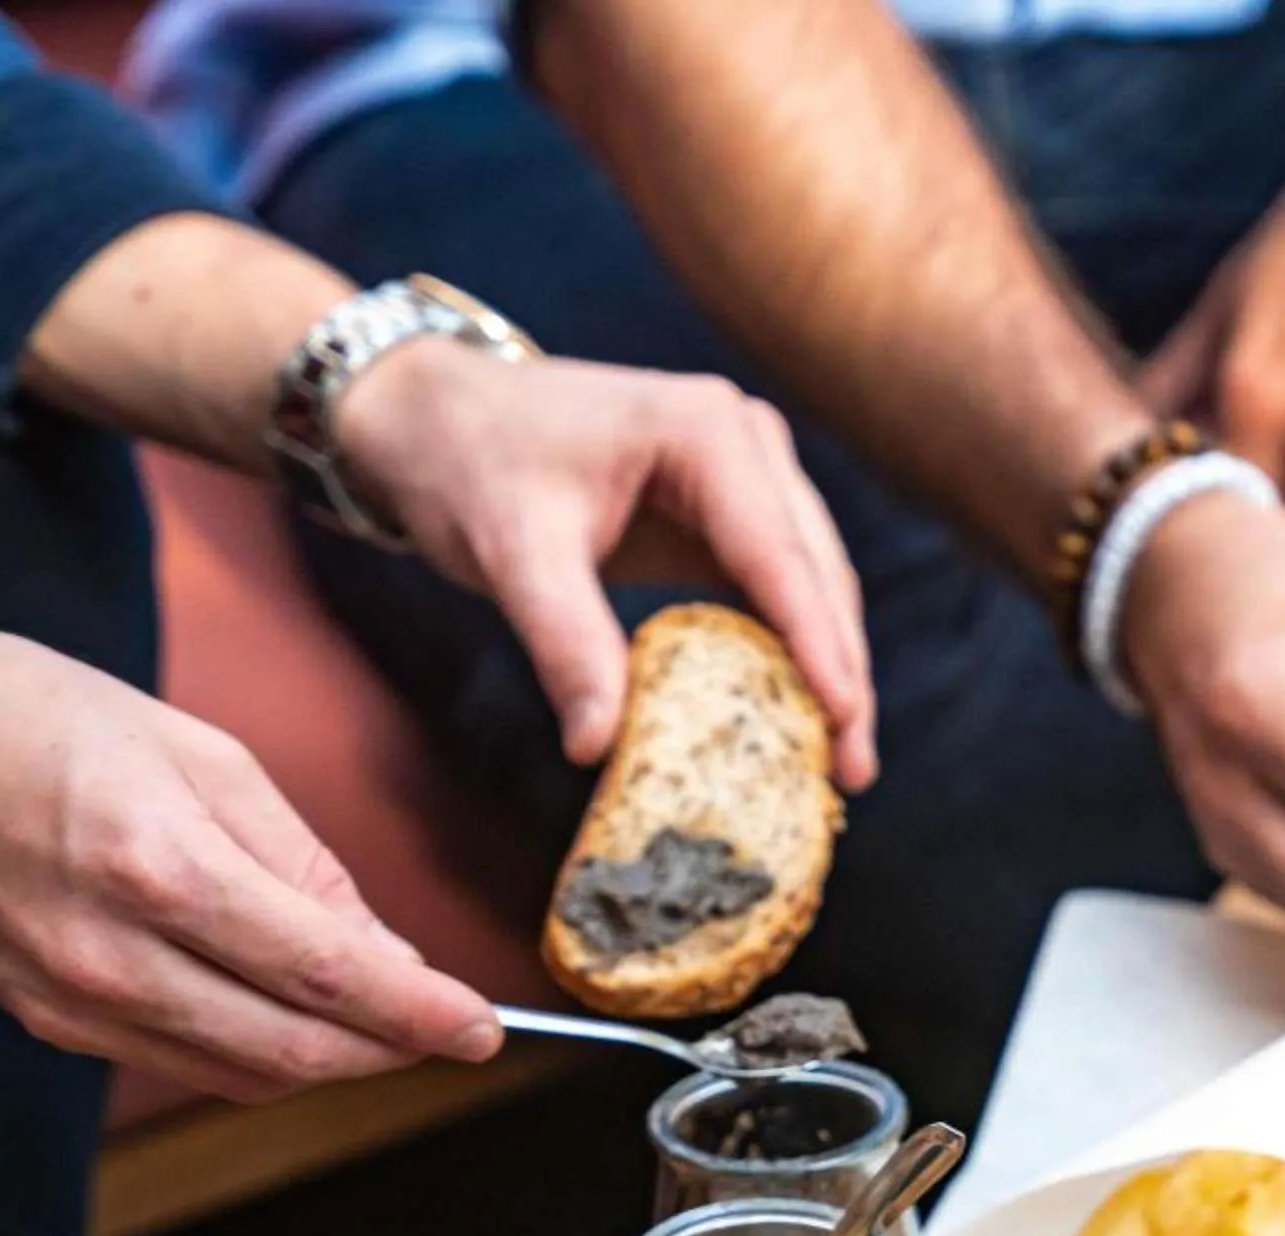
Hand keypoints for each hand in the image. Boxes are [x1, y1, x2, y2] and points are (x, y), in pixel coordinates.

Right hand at [0, 626, 501, 1102]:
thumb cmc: (40, 718)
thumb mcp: (202, 754)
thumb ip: (304, 864)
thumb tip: (388, 954)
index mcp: (162, 867)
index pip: (327, 976)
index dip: (422, 1014)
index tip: (486, 1028)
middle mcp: (115, 954)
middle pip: (295, 1049)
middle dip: (390, 1049)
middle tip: (448, 1030)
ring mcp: (75, 1000)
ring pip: (246, 1072)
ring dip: (331, 1058)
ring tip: (383, 1020)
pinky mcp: (50, 1022)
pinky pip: (185, 1061)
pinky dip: (258, 1050)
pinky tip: (291, 1013)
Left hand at [334, 344, 874, 778]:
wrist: (433, 416)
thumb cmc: (469, 463)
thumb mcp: (513, 552)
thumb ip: (566, 643)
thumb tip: (600, 748)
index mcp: (707, 432)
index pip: (780, 554)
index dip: (819, 643)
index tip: (846, 720)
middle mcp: (746, 441)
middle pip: (818, 573)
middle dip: (841, 674)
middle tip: (851, 770)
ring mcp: (746, 474)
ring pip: (813, 583)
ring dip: (828, 669)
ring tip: (838, 761)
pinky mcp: (729, 513)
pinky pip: (778, 590)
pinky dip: (790, 653)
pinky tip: (795, 716)